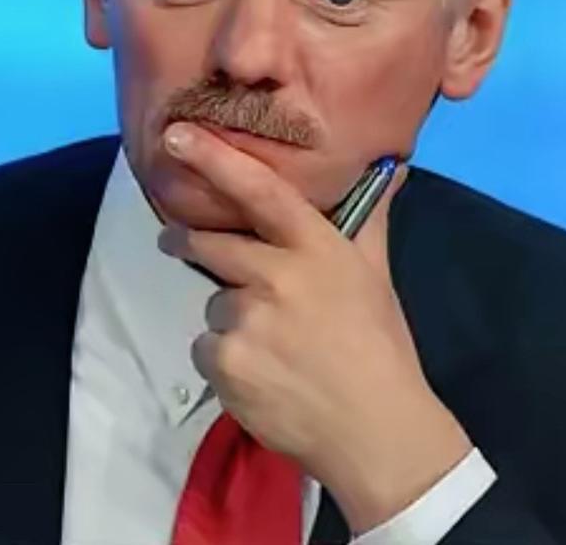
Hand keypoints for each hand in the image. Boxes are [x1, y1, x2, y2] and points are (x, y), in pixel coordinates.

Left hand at [157, 121, 473, 534]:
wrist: (374, 430)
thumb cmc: (379, 346)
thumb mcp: (376, 275)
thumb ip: (368, 218)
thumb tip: (391, 164)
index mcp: (316, 248)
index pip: (260, 190)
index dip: (215, 158)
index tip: (177, 135)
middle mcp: (276, 276)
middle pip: (210, 243)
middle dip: (185, 239)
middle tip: (174, 240)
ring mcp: (246, 320)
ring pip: (213, 303)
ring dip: (229, 318)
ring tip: (272, 347)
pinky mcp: (225, 362)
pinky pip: (206, 347)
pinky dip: (225, 359)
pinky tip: (262, 375)